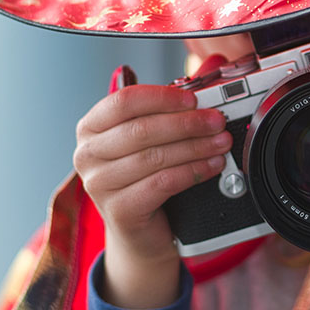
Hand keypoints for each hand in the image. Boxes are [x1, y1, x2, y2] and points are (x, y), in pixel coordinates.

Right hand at [73, 84, 230, 307]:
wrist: (139, 233)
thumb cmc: (145, 177)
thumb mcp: (150, 140)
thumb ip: (168, 110)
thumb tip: (206, 76)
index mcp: (91, 128)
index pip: (124, 101)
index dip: (162, 97)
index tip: (194, 98)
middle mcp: (87, 155)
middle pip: (142, 129)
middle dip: (187, 123)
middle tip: (217, 121)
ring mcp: (98, 185)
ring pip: (154, 157)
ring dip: (195, 147)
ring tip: (221, 143)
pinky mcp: (118, 211)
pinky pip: (161, 184)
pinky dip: (192, 171)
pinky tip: (211, 166)